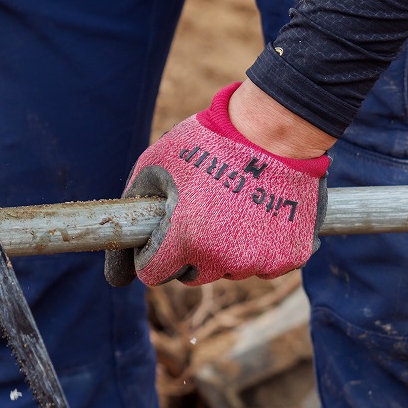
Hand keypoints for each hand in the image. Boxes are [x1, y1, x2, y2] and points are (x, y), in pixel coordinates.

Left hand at [104, 82, 329, 286]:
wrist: (276, 131)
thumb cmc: (209, 143)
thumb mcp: (156, 165)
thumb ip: (132, 215)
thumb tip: (117, 275)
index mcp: (185, 236)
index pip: (154, 274)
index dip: (154, 254)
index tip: (164, 235)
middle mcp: (222, 256)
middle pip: (192, 275)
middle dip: (190, 252)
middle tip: (203, 213)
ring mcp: (260, 260)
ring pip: (229, 270)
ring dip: (227, 249)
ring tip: (234, 207)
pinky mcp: (291, 257)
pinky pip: (264, 265)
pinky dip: (261, 247)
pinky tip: (261, 214)